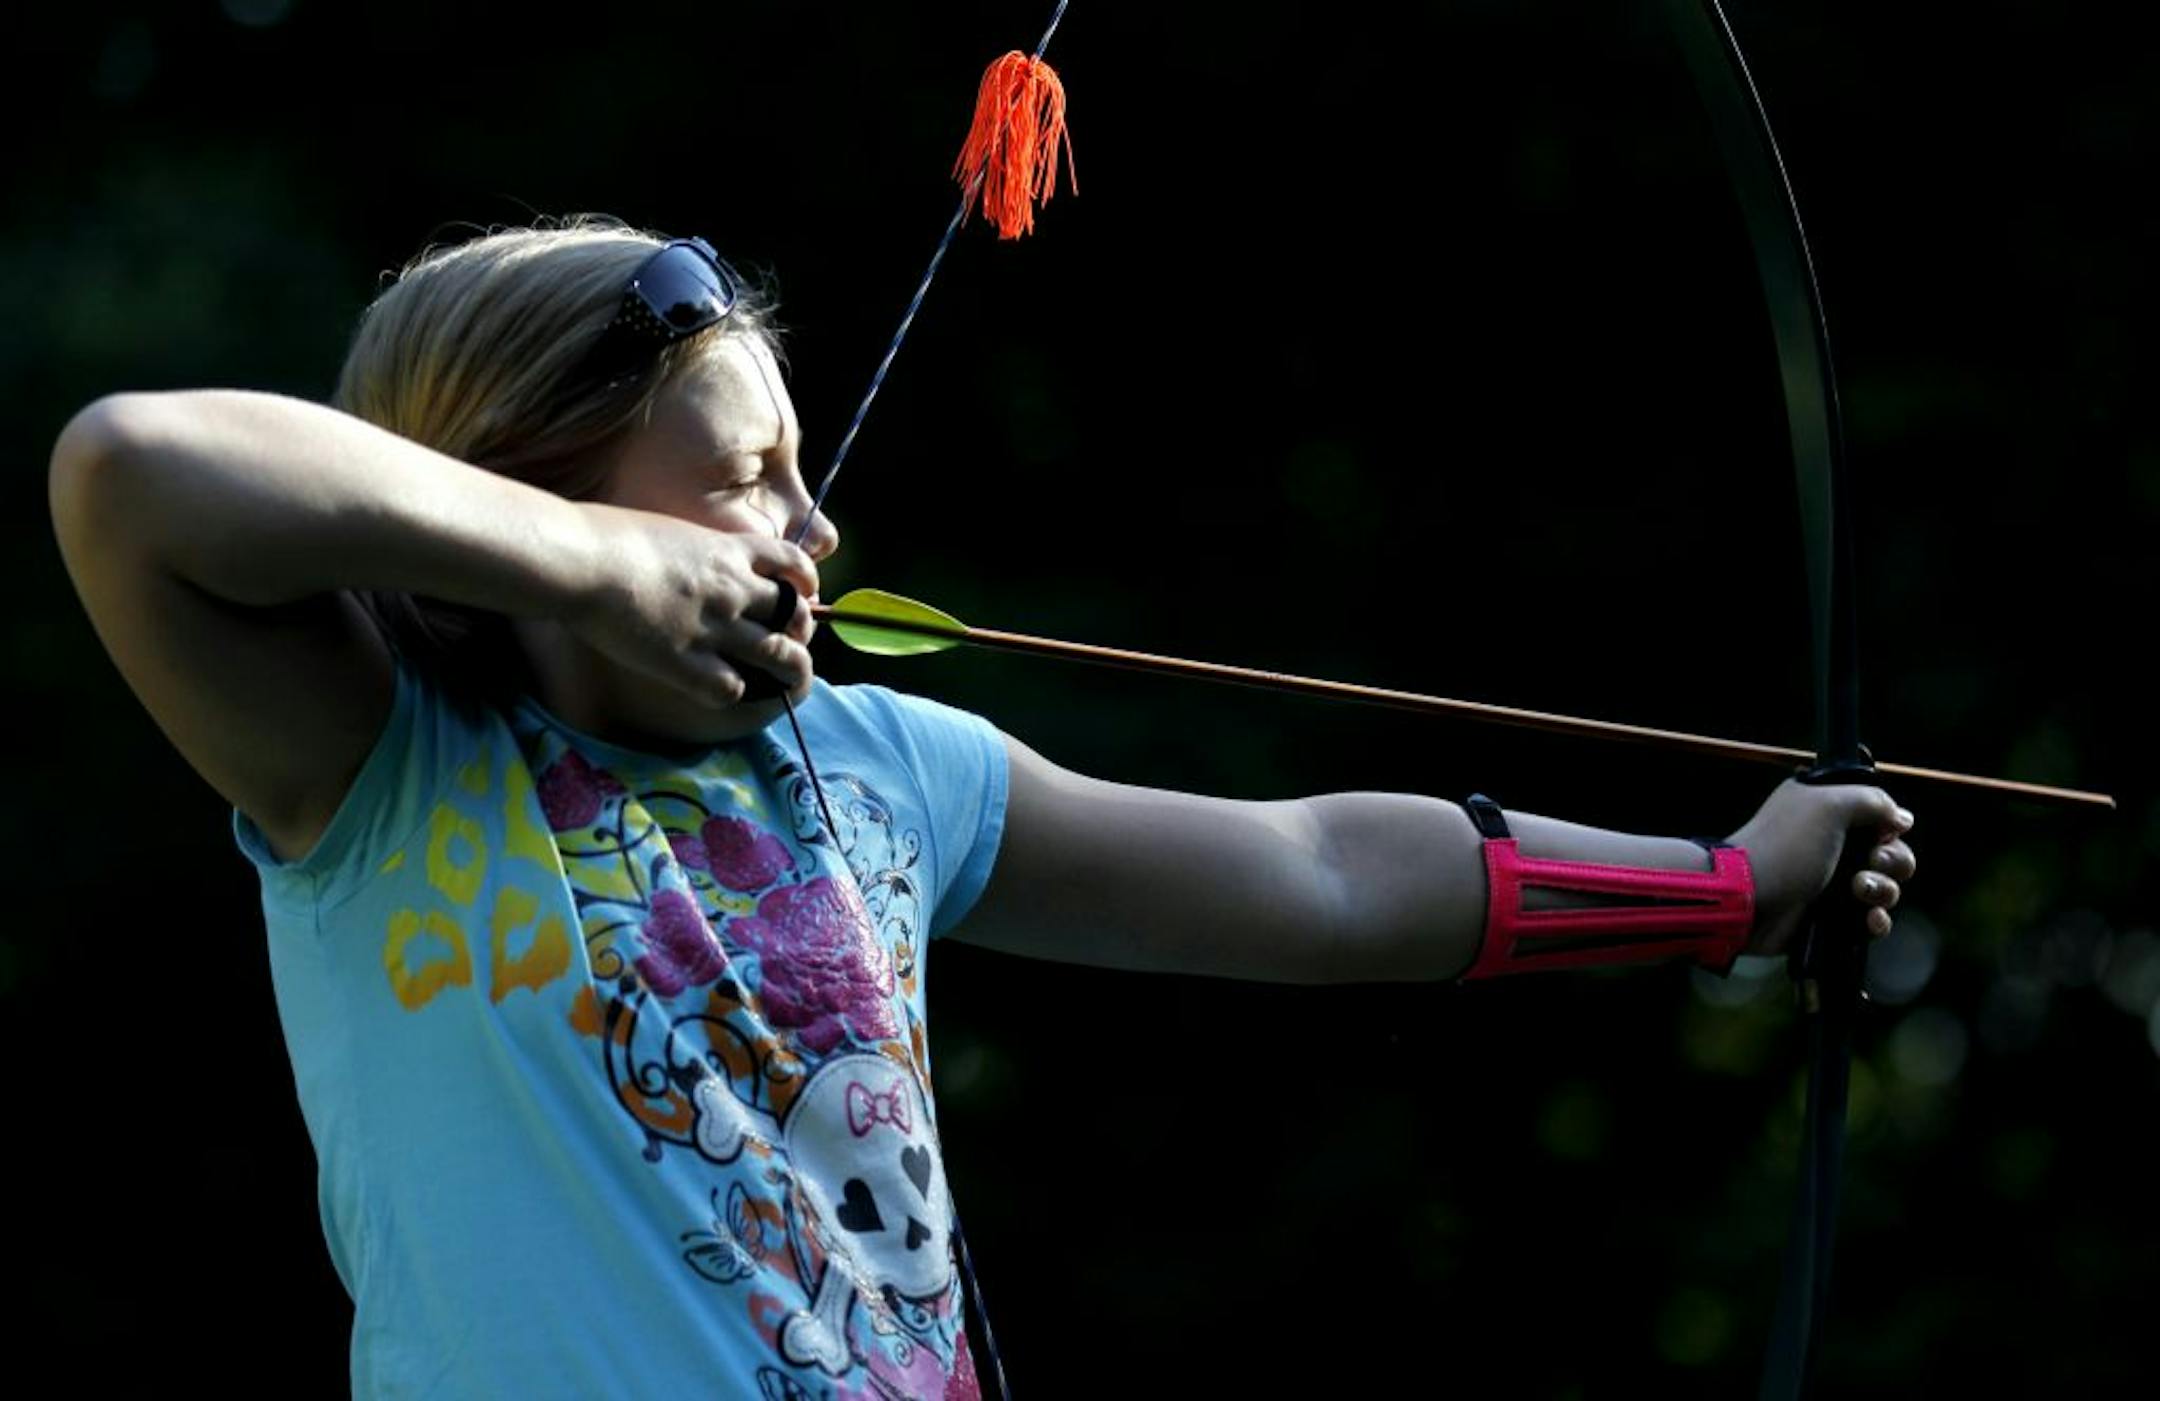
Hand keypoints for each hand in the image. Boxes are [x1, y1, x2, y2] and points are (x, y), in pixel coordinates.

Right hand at [569, 503, 820, 710]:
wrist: (582, 560)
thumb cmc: (606, 535)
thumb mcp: (666, 530)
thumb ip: (689, 550)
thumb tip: (681, 557)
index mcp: (728, 551)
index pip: (793, 562)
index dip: (804, 581)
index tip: (802, 593)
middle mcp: (732, 589)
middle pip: (795, 615)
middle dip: (800, 633)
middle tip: (790, 644)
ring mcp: (715, 627)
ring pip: (780, 656)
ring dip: (789, 671)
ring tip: (787, 683)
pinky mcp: (687, 662)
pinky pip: (732, 689)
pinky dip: (732, 693)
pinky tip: (718, 690)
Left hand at [1726, 778, 1915, 956]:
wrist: (1745, 900)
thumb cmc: (1784, 847)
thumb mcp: (1827, 805)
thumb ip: (1871, 800)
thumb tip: (1902, 818)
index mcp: (1829, 814)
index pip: (1881, 818)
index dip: (1890, 828)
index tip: (1882, 833)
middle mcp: (1834, 847)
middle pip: (1891, 854)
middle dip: (1894, 861)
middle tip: (1872, 862)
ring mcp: (1833, 884)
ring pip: (1885, 888)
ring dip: (1883, 890)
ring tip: (1858, 891)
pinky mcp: (1831, 919)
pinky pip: (1871, 921)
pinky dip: (1876, 922)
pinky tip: (1869, 920)